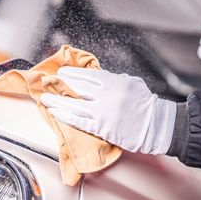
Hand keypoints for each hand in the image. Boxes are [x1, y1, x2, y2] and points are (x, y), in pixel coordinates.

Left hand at [40, 67, 176, 154]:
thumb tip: (96, 79)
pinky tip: (55, 113)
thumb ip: (113, 80)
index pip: (88, 75)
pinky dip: (65, 116)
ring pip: (74, 105)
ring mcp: (103, 112)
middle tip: (49, 82)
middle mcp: (106, 95)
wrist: (156, 125)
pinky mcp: (101, 127)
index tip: (62, 72)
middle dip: (62, 84)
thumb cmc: (146, 104)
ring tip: (44, 98)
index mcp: (114, 82)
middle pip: (78, 88)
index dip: (73, 73)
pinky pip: (79, 121)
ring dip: (57, 101)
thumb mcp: (132, 84)